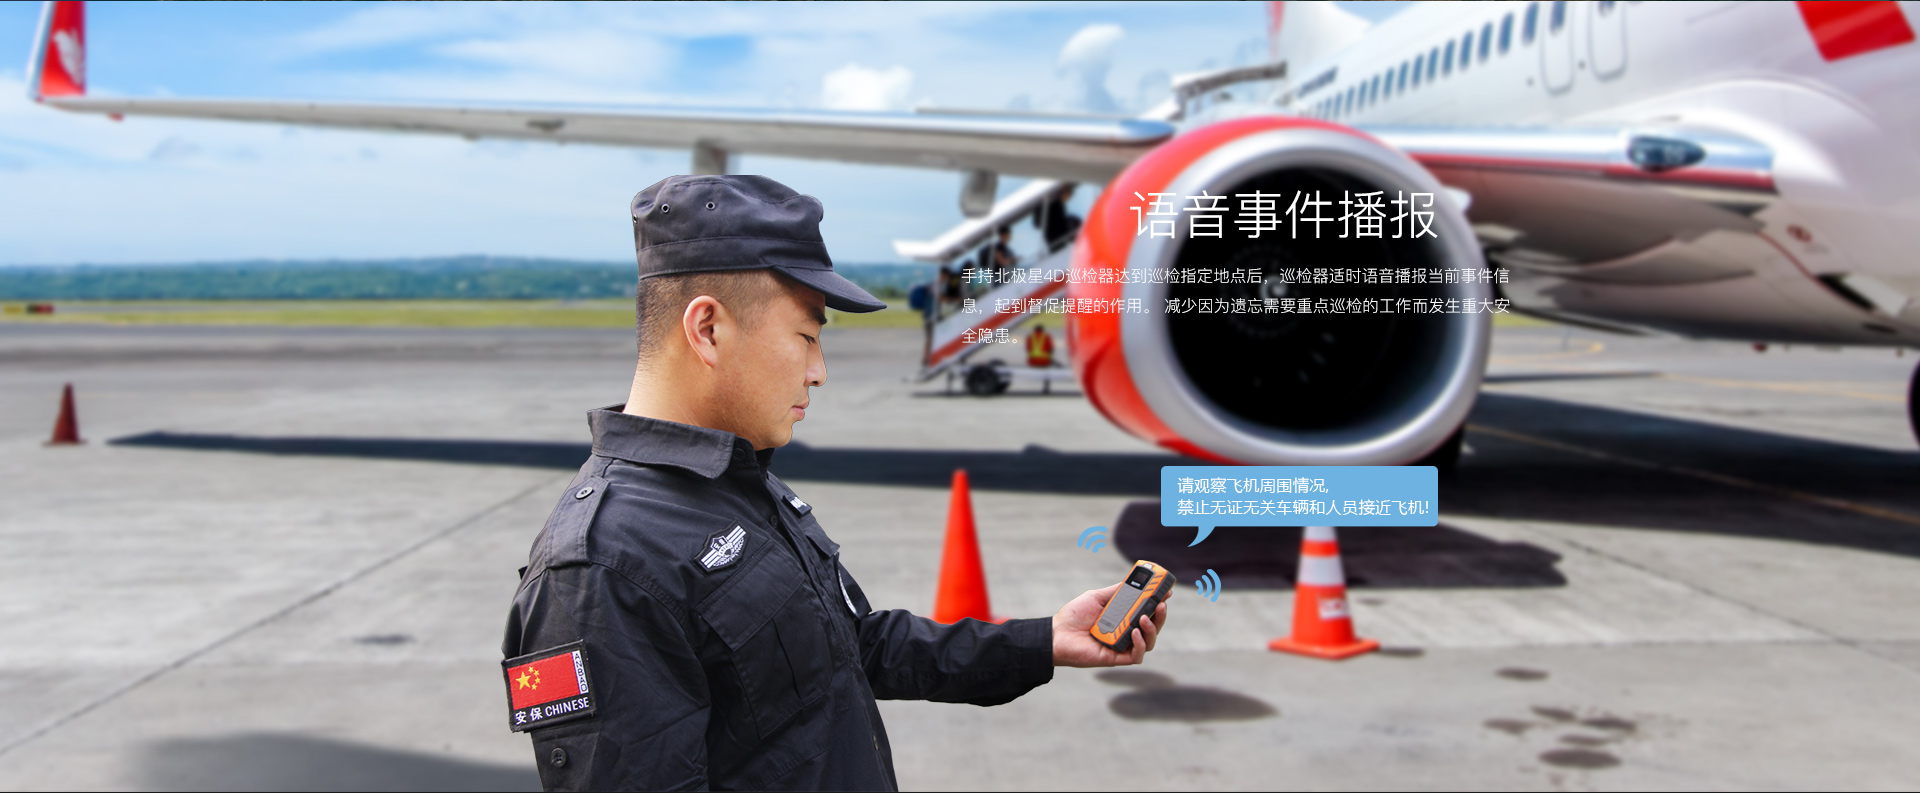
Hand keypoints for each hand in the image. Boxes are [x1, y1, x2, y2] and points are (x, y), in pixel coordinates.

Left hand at [1050, 583, 1169, 667]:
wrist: (1056, 634)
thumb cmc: (1074, 616)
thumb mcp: (1097, 597)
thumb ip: (1116, 591)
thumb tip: (1134, 581)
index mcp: (1123, 618)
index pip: (1147, 611)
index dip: (1158, 603)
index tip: (1167, 592)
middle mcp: (1126, 632)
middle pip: (1152, 627)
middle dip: (1160, 616)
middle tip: (1162, 604)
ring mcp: (1122, 646)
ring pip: (1149, 642)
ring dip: (1152, 629)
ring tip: (1145, 619)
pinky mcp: (1117, 658)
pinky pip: (1136, 655)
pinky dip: (1139, 644)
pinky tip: (1134, 633)